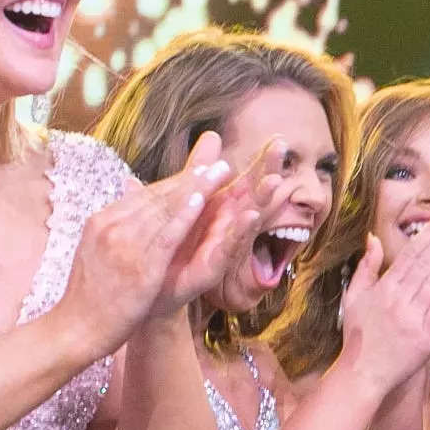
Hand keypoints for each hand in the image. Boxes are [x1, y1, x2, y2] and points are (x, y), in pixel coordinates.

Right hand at [64, 135, 230, 351]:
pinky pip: (165, 235)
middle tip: (219, 163)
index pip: (144, 196)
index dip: (176, 182)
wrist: (75, 328)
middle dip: (191, 179)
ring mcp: (122, 244)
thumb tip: (128, 196)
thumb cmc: (90, 294)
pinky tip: (201, 200)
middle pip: (156, 197)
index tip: (200, 169)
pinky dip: (184, 215)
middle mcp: (110, 225)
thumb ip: (115, 224)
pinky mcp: (137, 265)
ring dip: (194, 188)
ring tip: (218, 173)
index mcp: (102, 220)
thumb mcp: (96, 250)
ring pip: (164, 210)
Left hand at [157, 131, 294, 312]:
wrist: (147, 289)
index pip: (246, 184)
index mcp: (220, 213)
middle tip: (282, 149)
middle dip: (268, 173)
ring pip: (246, 221)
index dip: (261, 164)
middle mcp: (227, 229)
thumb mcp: (180, 208)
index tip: (278, 140)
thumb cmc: (168, 250)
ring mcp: (222, 248)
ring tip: (276, 180)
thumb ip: (192, 177)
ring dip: (262, 201)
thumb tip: (203, 144)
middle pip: (254, 197)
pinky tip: (249, 215)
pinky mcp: (212, 267)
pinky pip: (228, 247)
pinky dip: (239, 231)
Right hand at [342, 205, 429, 387]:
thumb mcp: (354, 298)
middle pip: (427, 263)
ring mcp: (415, 319)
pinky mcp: (429, 337)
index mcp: (384, 289)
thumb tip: (373, 237)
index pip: (411, 254)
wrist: (364, 374)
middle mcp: (400, 301)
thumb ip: (366, 266)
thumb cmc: (359, 336)